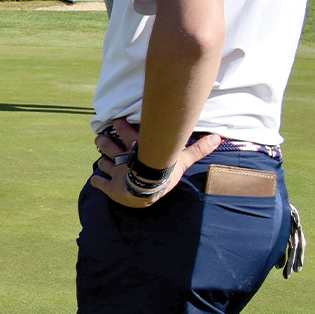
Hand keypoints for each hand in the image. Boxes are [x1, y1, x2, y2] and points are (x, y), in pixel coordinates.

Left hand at [89, 117, 221, 206]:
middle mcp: (122, 158)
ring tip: (99, 155)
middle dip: (102, 141)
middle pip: (106, 145)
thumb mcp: (181, 160)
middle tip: (100, 138)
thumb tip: (217, 137)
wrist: (146, 191)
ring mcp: (114, 173)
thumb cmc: (163, 175)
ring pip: (101, 161)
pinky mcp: (109, 187)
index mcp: (136, 149)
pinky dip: (97, 181)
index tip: (115, 121)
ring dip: (100, 158)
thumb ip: (197, 149)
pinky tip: (96, 180)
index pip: (124, 131)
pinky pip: (99, 183)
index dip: (118, 126)